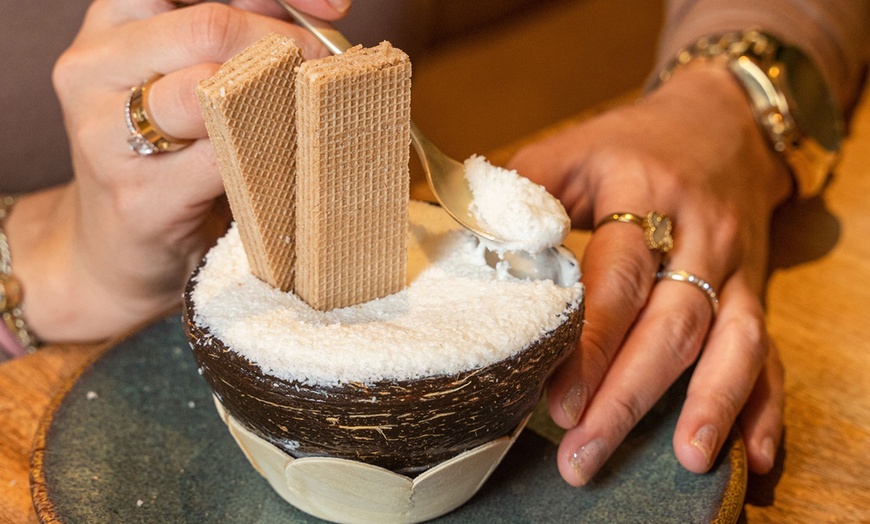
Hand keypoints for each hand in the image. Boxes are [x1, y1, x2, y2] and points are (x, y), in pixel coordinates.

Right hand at [8, 0, 348, 342]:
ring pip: (213, 89)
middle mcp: (94, 68)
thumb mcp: (186, 76)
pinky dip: (274, 154)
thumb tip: (320, 15)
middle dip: (289, 43)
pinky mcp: (139, 198)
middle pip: (210, 25)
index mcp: (113, 23)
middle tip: (331, 70)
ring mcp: (106, 135)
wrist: (118, 249)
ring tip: (312, 111)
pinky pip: (225, 160)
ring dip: (284, 97)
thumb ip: (236, 36)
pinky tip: (293, 159)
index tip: (334, 9)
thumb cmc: (170, 155)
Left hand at [508, 63, 789, 483]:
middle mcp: (699, 234)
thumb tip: (456, 242)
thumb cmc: (630, 144)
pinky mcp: (757, 291)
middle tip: (587, 450)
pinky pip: (769, 350)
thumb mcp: (572, 150)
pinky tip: (753, 453)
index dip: (591, 340)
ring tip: (685, 459)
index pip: (620, 275)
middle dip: (631, 393)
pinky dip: (764, 403)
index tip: (560, 399)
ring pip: (734, 341)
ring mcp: (737, 266)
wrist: (721, 123)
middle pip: (674, 322)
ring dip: (710, 405)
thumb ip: (519, 196)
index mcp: (644, 192)